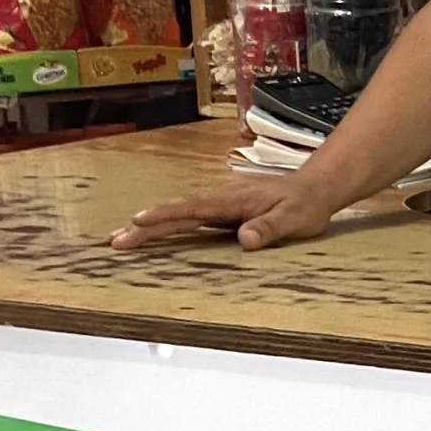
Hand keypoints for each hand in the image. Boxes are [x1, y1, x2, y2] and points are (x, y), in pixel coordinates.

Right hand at [110, 176, 339, 251]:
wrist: (314, 190)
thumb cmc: (304, 205)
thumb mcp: (294, 219)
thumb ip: (270, 227)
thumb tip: (246, 239)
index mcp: (233, 200)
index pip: (193, 208)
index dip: (166, 215)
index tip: (139, 220)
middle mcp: (220, 201)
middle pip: (178, 213)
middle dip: (146, 225)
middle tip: (115, 240)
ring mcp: (220, 207)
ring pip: (180, 216)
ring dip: (151, 227)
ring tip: (121, 238)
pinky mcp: (222, 215)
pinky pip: (190, 221)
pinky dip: (168, 227)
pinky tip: (151, 236)